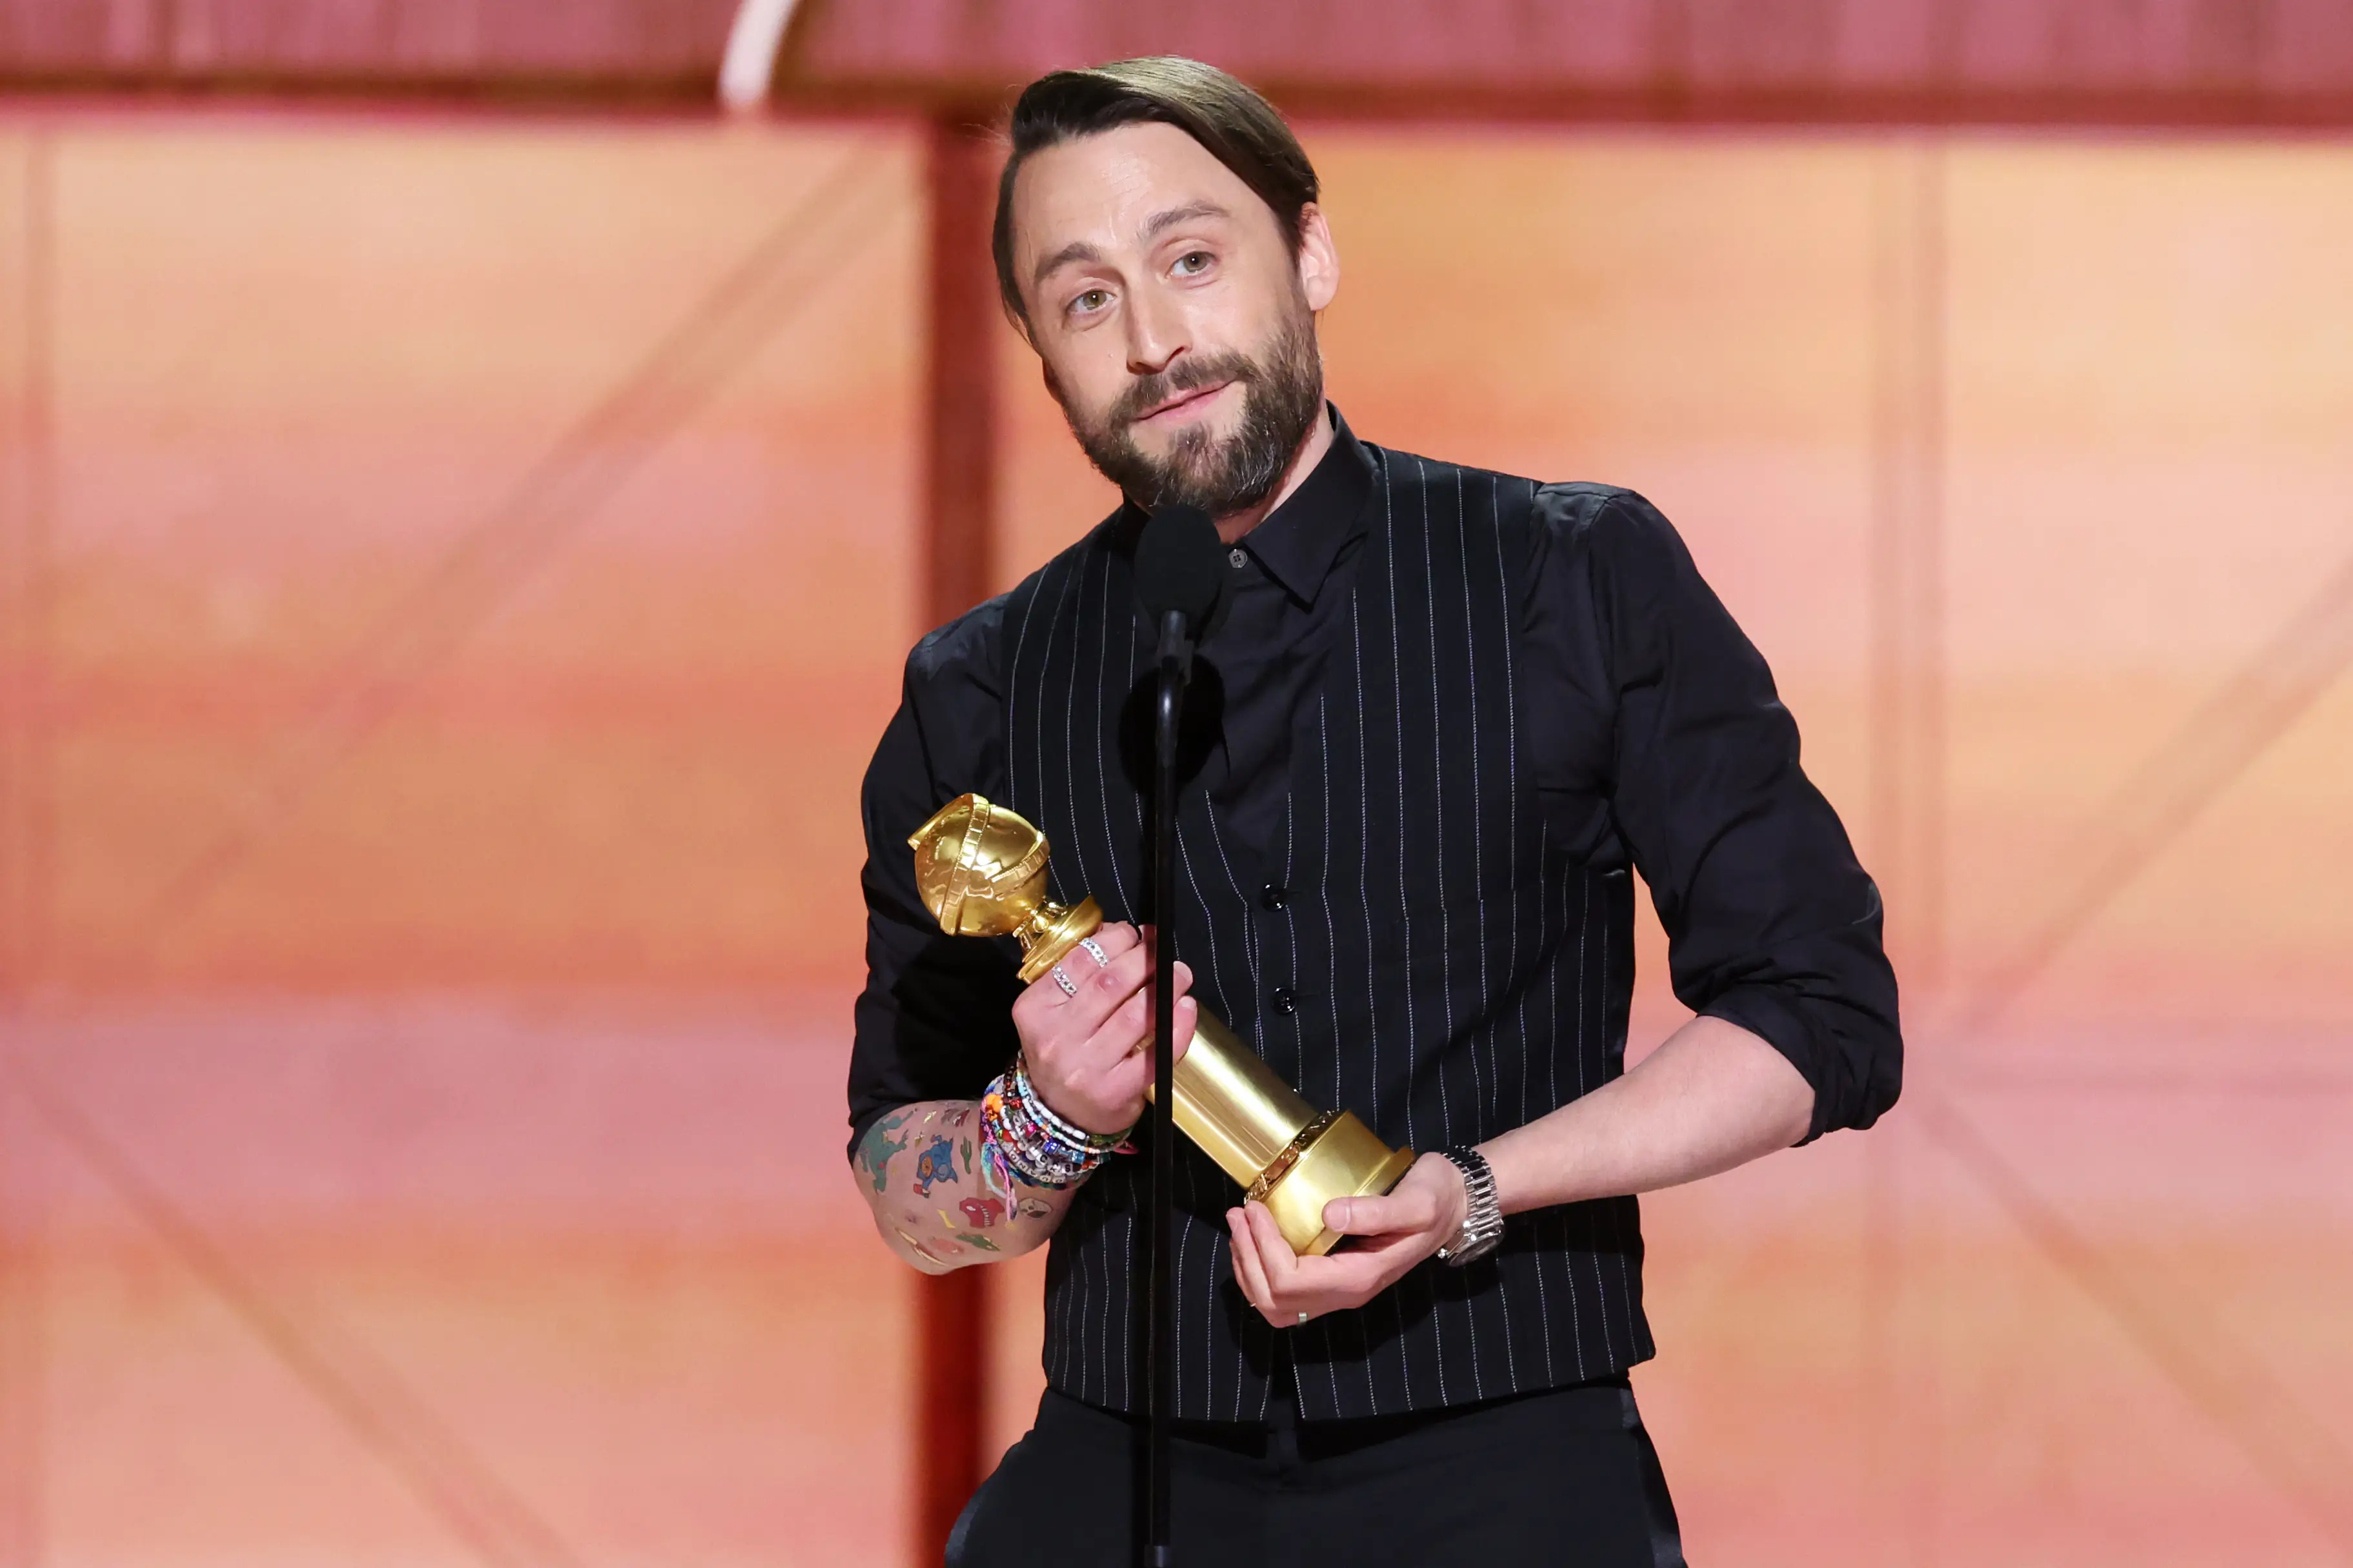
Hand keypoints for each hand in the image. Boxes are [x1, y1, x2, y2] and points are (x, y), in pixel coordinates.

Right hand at [1009, 922, 1194, 1136]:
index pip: (1081, 960)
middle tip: (1164, 951)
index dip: (1115, 939)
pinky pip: (1156, 1051)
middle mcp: (1059, 1037)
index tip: (1136, 934)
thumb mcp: (1052, 1012)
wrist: (1056, 1116)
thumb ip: (1078, 975)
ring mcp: (1088, 1066)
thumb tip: (1118, 934)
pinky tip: (1186, 1008)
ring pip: (1136, 1015)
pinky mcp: (1117, 1090)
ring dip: (1167, 986)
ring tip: (1181, 974)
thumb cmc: (1061, 1052)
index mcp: (1037, 1009)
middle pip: (1111, 983)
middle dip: (1145, 959)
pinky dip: (1178, 1025)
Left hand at [1224, 1152, 1469, 1325]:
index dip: (1264, 1248)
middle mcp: (1346, 1293)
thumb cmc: (1435, 1199)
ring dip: (1249, 1270)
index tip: (1254, 1208)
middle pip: (1276, 1301)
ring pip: (1277, 1306)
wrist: (1453, 1206)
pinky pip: (1286, 1294)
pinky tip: (1256, 1239)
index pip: (1293, 1281)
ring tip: (1240, 1228)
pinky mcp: (1333, 1278)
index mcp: (1360, 1277)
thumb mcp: (1416, 1201)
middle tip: (1237, 1216)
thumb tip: (1329, 1215)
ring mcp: (1339, 1290)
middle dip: (1248, 1260)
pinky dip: (1260, 1271)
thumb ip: (1376, 1211)